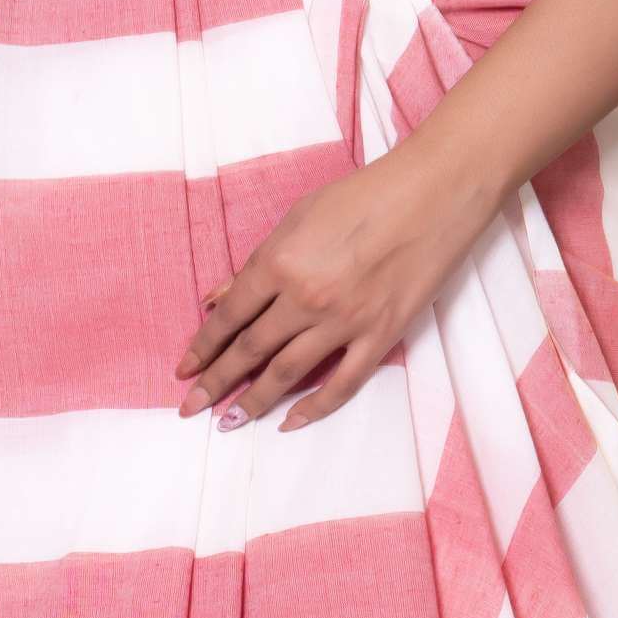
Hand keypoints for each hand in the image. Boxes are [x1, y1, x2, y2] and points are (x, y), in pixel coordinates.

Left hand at [176, 134, 498, 432]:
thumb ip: (257, 263)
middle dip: (216, 383)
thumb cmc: (363, 196)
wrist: (433, 194)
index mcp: (280, 262)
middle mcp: (305, 298)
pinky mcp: (381, 336)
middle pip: (250, 351)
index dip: (202, 347)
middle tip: (191, 407)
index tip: (184, 369)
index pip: (229, 317)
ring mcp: (345, 322)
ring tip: (228, 423)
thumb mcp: (298, 217)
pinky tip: (289, 423)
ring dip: (253, 402)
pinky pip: (342, 383)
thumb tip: (217, 299)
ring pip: (287, 373)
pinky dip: (314, 408)